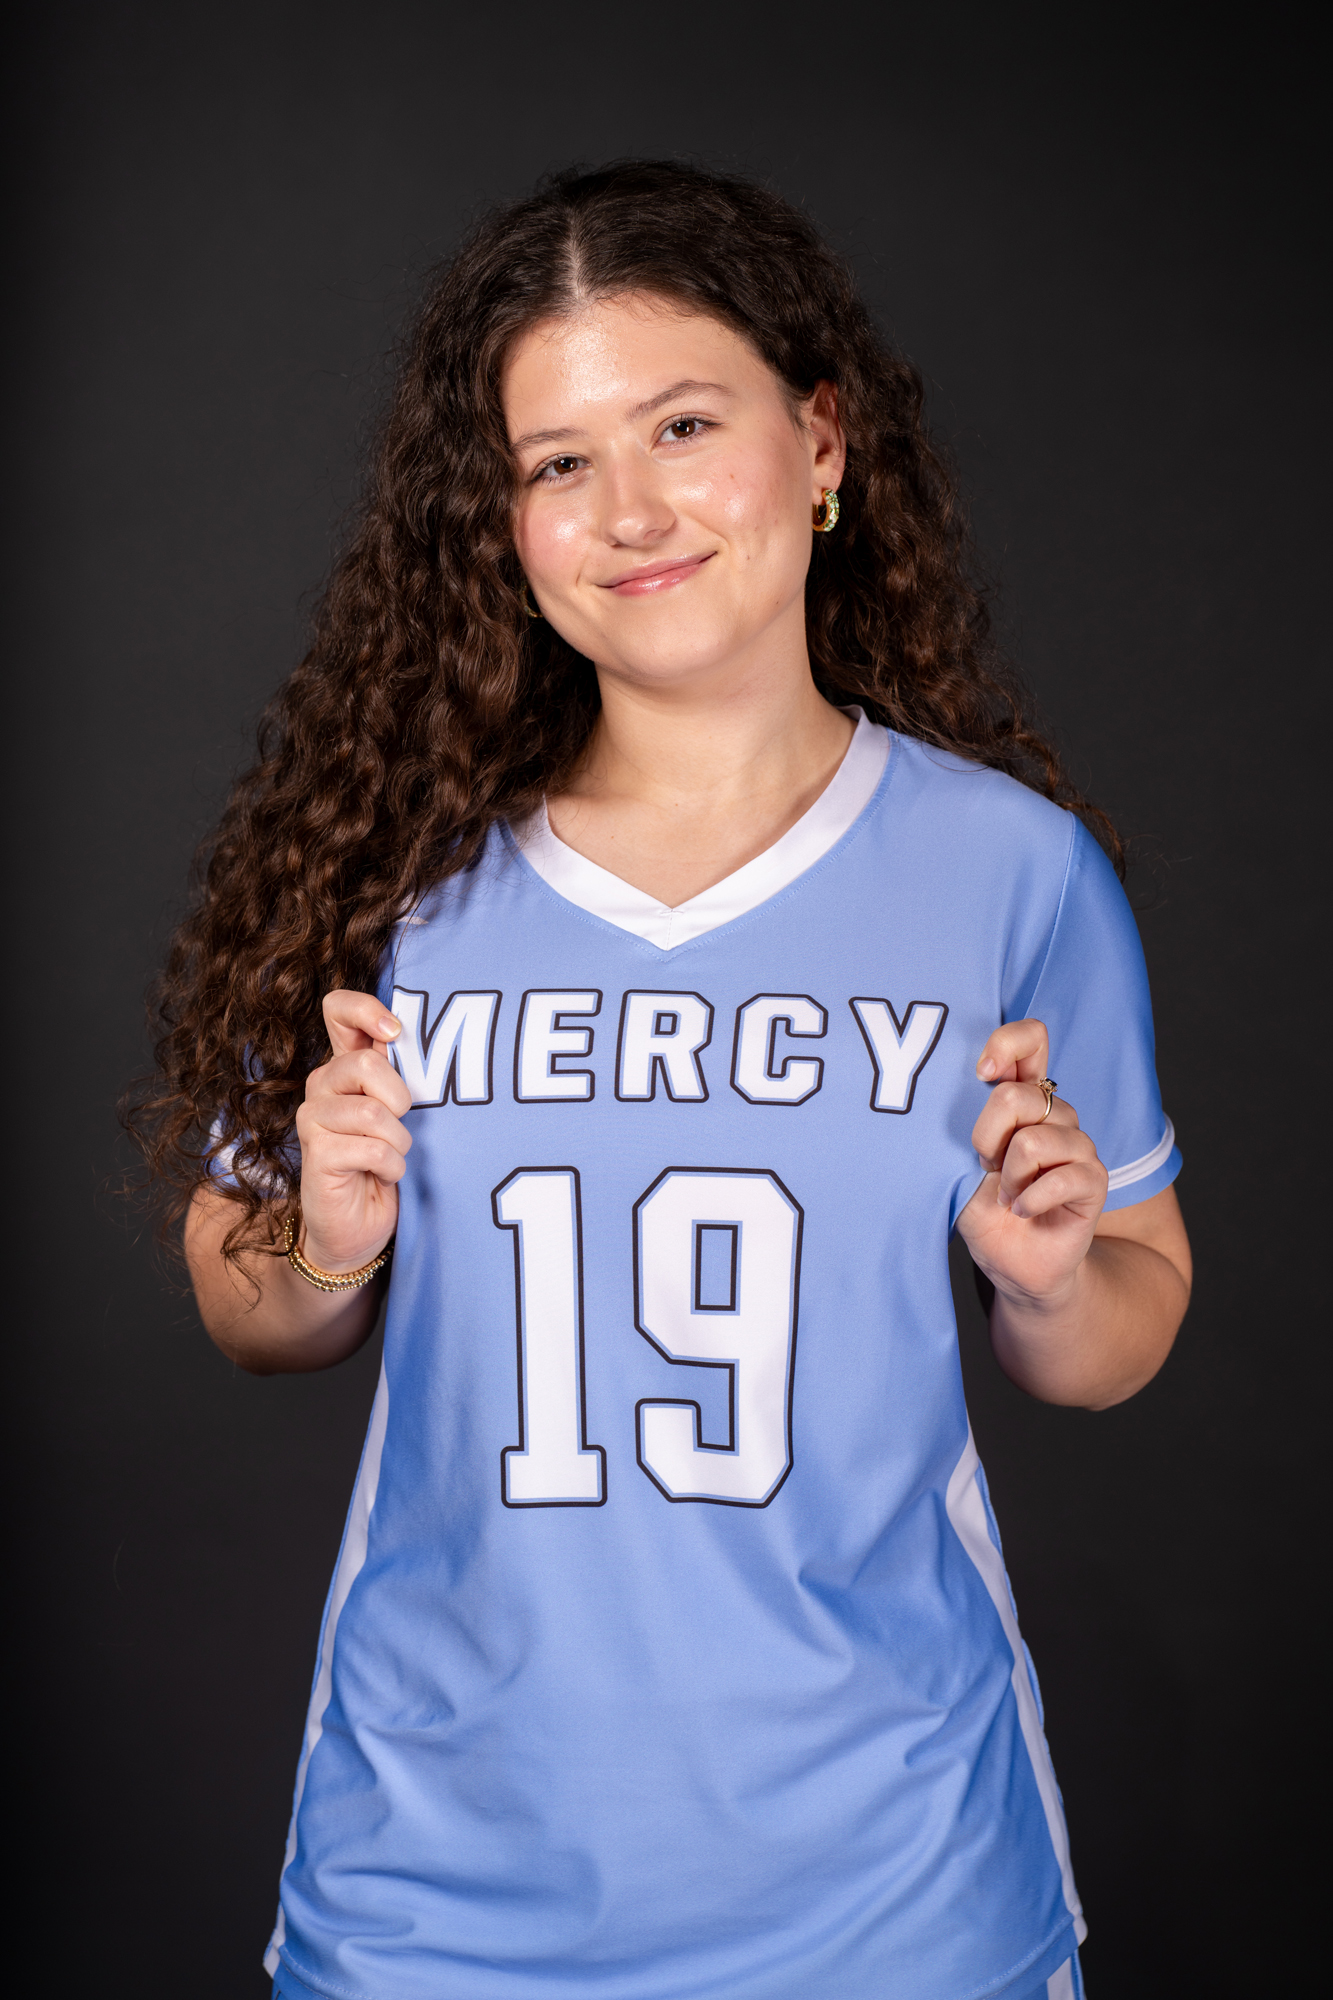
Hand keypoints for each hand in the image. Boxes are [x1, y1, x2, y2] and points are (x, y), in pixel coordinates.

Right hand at [292, 990, 410, 1273]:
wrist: (360, 1227)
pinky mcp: (315, 1153)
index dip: (367, 1010)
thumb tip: (405, 1035)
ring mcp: (313, 1118)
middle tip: (400, 1126)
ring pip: (373, 1113)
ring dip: (398, 1142)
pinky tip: (382, 1175)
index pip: (339, 1010)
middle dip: (400, 1100)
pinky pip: (372, 1149)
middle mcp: (322, 1084)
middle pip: (365, 1064)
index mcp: (345, 1066)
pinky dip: (391, 1166)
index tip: (395, 1034)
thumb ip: (398, 1072)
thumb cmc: (384, 1163)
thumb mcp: (398, 1112)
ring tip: (391, 1156)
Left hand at [956, 1017, 1108, 1309]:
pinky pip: (1062, 1176)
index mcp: (1021, 1098)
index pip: (1030, 1041)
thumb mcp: (957, 1165)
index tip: (981, 1072)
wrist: (1011, 1263)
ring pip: (1034, 1140)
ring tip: (1007, 1197)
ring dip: (1009, 1179)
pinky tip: (1022, 1211)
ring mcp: (1078, 1145)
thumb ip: (966, 1126)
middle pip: (1019, 1096)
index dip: (1008, 1044)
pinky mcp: (1094, 1179)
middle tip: (985, 1167)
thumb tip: (975, 1087)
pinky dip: (1030, 1200)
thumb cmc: (983, 1209)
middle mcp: (1054, 1114)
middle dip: (987, 1138)